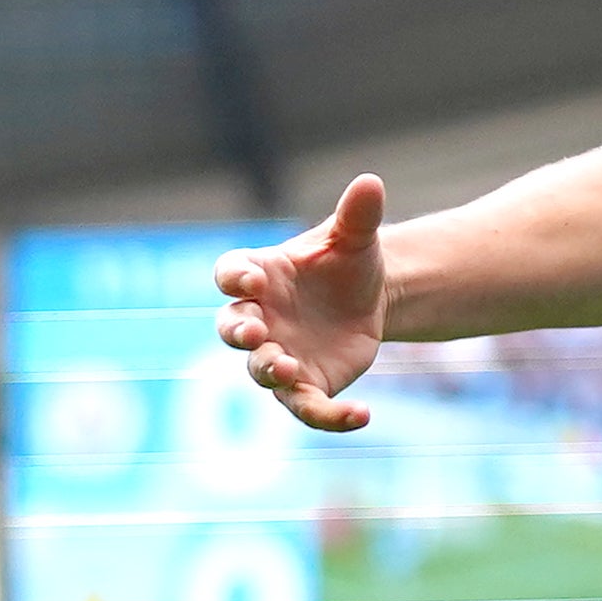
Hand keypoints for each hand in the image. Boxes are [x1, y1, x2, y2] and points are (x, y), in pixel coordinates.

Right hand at [218, 176, 388, 433]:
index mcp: (261, 275)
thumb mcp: (356, 237)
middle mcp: (260, 318)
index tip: (250, 280)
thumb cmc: (346, 262)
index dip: (235, 278)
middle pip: (231, 328)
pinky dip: (331, 418)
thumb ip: (357, 214)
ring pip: (260, 372)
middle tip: (252, 333)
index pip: (231, 274)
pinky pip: (309, 408)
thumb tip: (371, 182)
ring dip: (269, 371)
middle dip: (237, 332)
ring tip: (288, 368)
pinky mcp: (307, 385)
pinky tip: (363, 415)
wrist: (370, 299)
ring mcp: (279, 354)